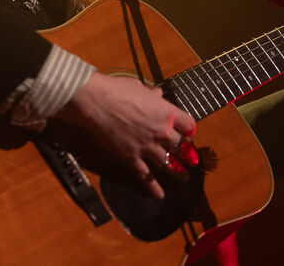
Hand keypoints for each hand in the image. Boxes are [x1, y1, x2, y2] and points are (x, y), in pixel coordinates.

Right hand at [55, 73, 194, 199]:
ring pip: (168, 164)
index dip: (188, 128)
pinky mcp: (131, 157)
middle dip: (184, 151)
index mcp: (165, 112)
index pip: (188, 124)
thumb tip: (157, 94)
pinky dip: (152, 187)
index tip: (187, 131)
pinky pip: (145, 176)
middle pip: (180, 145)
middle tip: (187, 157)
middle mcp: (161, 132)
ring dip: (178, 172)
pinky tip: (159, 195)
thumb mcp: (138, 87)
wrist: (95, 102)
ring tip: (184, 176)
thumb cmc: (116, 90)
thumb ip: (151, 95)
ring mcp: (147, 147)